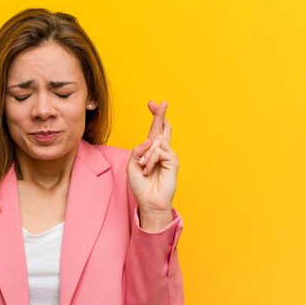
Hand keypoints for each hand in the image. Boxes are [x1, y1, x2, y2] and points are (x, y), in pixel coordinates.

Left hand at [127, 101, 178, 228]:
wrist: (148, 201)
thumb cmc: (141, 185)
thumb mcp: (132, 165)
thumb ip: (138, 150)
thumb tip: (150, 140)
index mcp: (151, 150)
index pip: (154, 130)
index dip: (155, 116)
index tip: (152, 104)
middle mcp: (162, 151)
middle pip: (163, 128)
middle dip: (160, 115)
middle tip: (161, 103)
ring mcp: (169, 155)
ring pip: (156, 142)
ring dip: (145, 155)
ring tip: (144, 168)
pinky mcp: (173, 161)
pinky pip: (158, 151)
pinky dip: (150, 160)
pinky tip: (149, 171)